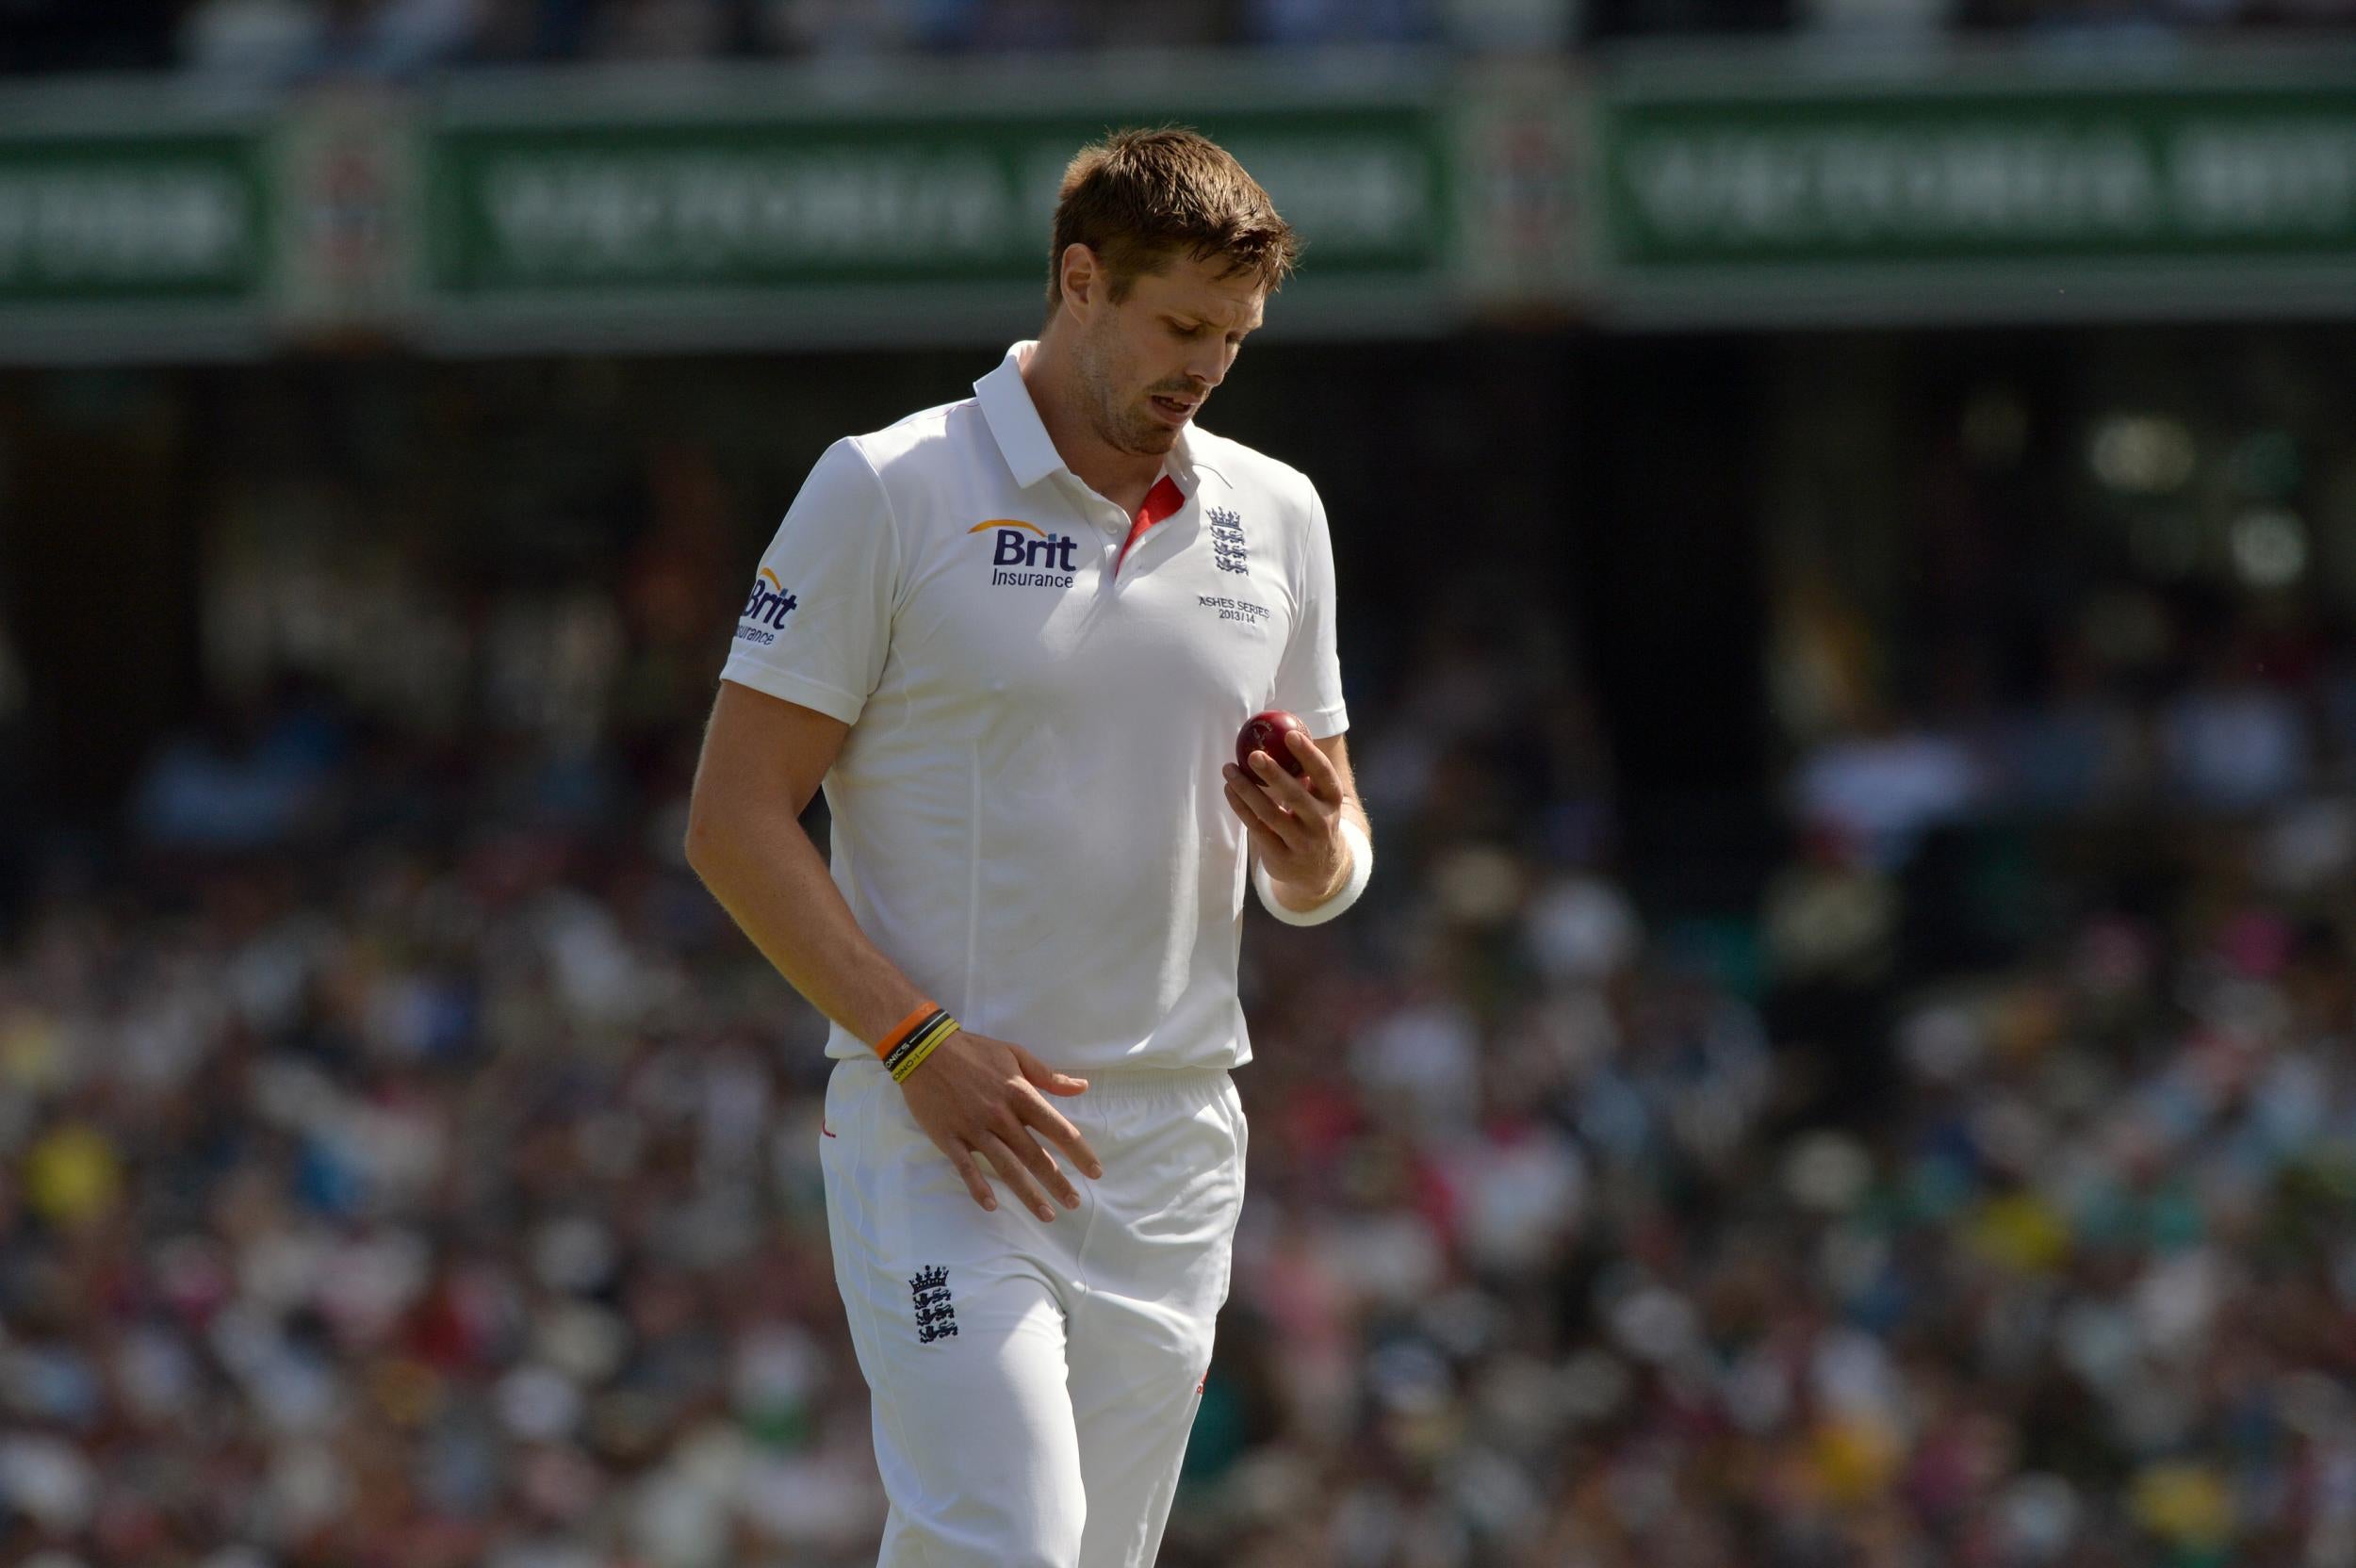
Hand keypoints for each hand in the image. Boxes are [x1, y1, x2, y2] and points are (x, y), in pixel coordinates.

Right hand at [897, 1030, 1101, 1219]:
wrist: (924, 1048)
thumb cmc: (974, 1051)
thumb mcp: (1015, 1054)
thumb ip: (1048, 1075)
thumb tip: (1081, 1087)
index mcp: (1019, 1093)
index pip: (1057, 1128)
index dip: (1078, 1151)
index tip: (1094, 1172)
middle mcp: (1000, 1115)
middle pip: (1034, 1155)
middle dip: (1057, 1181)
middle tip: (1074, 1203)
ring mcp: (974, 1128)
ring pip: (1005, 1167)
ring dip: (1027, 1193)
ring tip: (1047, 1215)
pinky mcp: (949, 1138)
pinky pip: (965, 1167)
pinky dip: (978, 1187)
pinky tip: (992, 1205)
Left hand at [1222, 728, 1349, 905]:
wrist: (1319, 871)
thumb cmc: (1313, 819)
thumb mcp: (1319, 799)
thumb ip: (1304, 774)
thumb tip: (1277, 732)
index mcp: (1332, 802)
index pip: (1324, 775)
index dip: (1309, 754)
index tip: (1290, 734)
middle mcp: (1321, 823)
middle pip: (1296, 796)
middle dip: (1274, 774)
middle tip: (1254, 754)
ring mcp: (1301, 843)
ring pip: (1270, 814)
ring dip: (1247, 790)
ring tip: (1229, 769)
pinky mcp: (1281, 857)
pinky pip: (1257, 828)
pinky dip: (1241, 808)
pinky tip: (1229, 790)